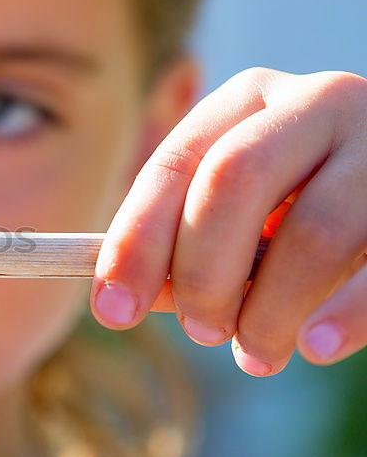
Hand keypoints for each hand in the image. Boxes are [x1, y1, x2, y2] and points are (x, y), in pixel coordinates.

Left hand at [90, 67, 366, 375]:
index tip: (113, 311)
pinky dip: (344, 314)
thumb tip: (126, 299)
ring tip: (256, 354)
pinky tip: (315, 347)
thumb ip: (182, 247)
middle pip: (233, 180)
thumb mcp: (235, 214)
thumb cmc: (295, 213)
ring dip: (270, 310)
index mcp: (247, 102)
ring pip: (315, 232)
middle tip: (200, 331)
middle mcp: (314, 103)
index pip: (174, 164)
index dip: (136, 242)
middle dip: (202, 272)